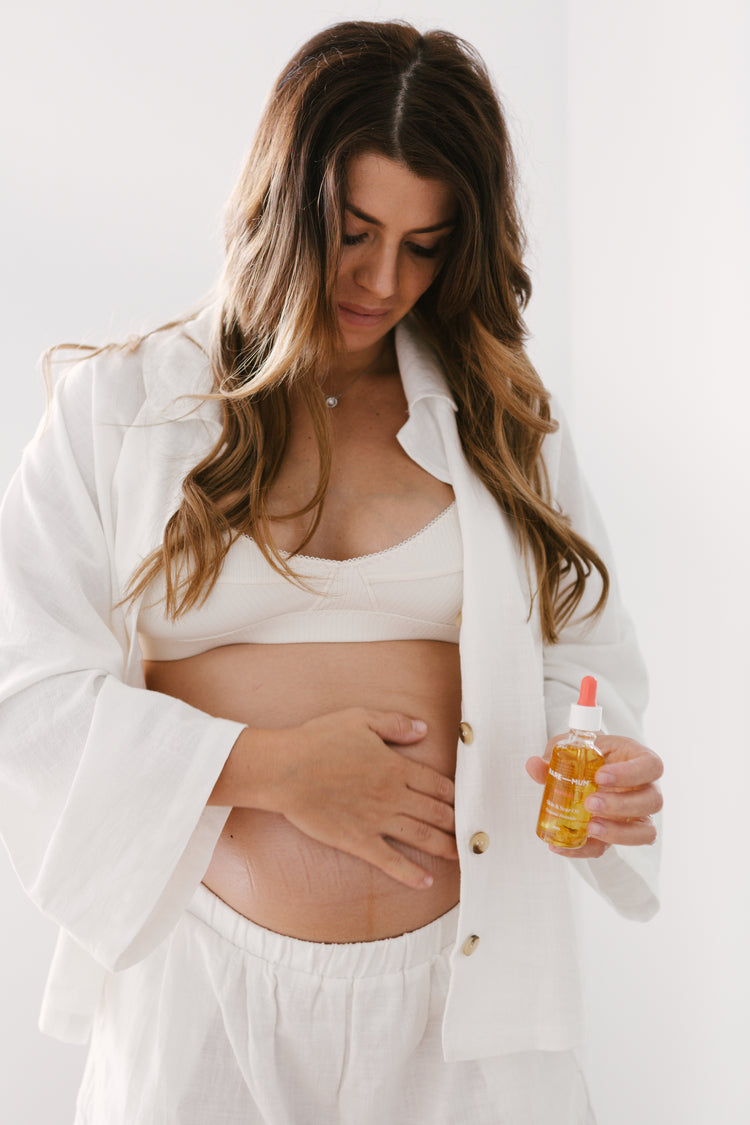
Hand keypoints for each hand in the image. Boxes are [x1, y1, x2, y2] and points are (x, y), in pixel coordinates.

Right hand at [266, 708, 457, 887]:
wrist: (286, 770)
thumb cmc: (319, 740)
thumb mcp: (360, 718)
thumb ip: (395, 724)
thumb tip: (424, 730)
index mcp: (395, 767)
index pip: (434, 783)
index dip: (451, 793)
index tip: (462, 800)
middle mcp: (392, 796)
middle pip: (434, 812)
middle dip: (455, 822)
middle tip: (469, 831)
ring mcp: (376, 821)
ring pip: (419, 836)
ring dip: (443, 846)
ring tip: (459, 855)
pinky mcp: (358, 841)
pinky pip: (390, 861)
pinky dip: (410, 873)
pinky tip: (425, 882)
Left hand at [526, 734, 662, 858]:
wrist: (587, 769)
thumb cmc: (588, 754)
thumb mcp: (571, 748)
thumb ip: (555, 756)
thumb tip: (535, 765)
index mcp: (639, 760)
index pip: (651, 766)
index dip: (631, 773)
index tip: (600, 776)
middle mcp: (645, 789)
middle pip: (652, 801)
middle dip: (621, 806)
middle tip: (590, 803)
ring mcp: (637, 815)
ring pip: (644, 832)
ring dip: (616, 832)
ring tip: (589, 827)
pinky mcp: (618, 835)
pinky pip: (609, 848)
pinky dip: (585, 849)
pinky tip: (562, 846)